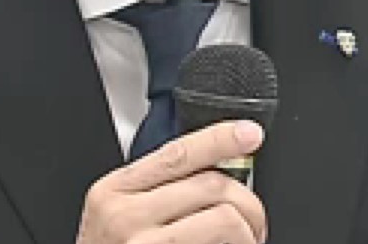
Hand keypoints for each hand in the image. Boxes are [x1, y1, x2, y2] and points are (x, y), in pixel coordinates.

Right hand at [76, 120, 267, 243]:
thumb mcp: (116, 215)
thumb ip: (155, 190)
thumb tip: (215, 171)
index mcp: (114, 192)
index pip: (177, 153)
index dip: (219, 139)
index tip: (249, 134)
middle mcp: (125, 217)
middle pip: (211, 185)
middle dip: (248, 203)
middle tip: (254, 223)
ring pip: (225, 219)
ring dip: (248, 233)